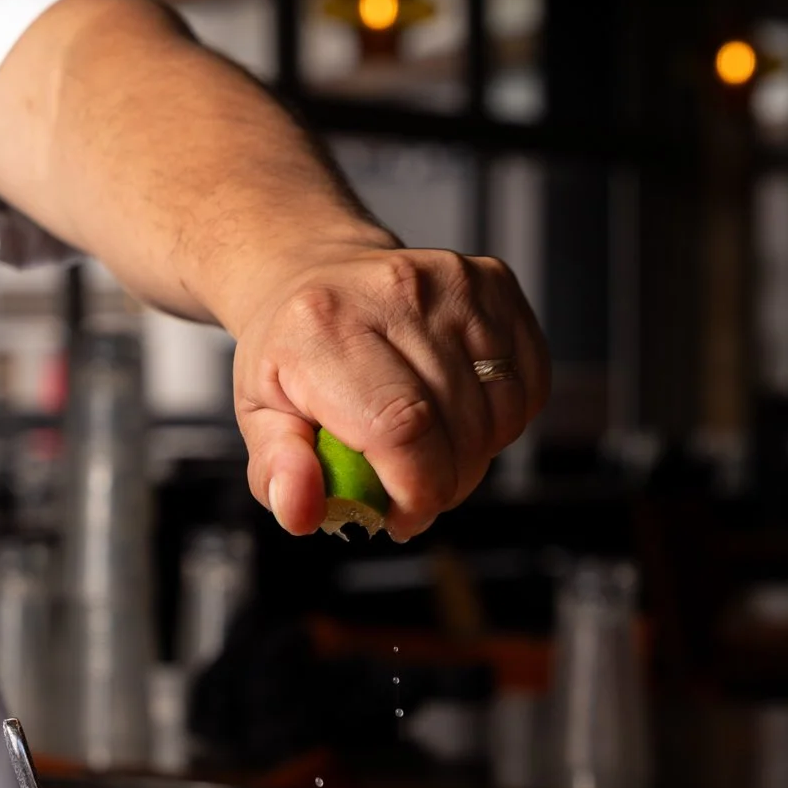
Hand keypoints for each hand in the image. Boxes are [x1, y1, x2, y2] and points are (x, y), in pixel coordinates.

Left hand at [230, 244, 550, 540]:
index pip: (402, 428)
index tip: (402, 515)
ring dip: (476, 453)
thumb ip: (276, 470)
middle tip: (412, 485)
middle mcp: (395, 293)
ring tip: (432, 444)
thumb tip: (299, 510)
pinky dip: (503, 418)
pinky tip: (461, 410)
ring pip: (501, 413)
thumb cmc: (292, 351)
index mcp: (325, 328)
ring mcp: (453, 282)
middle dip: (445, 483)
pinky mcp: (494, 282)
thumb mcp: (258, 415)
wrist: (316, 273)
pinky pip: (528, 385)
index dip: (416, 492)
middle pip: (459, 430)